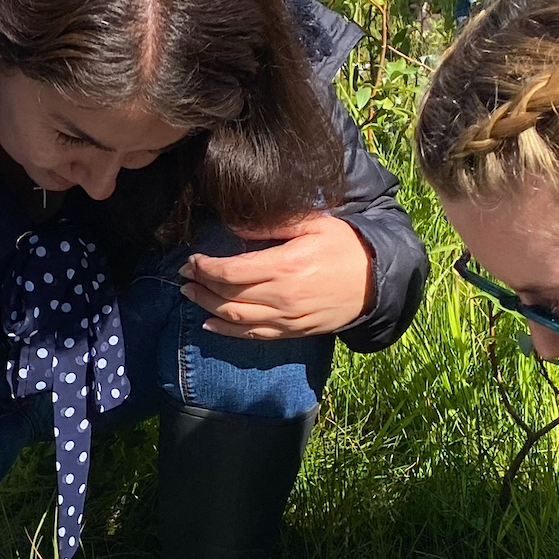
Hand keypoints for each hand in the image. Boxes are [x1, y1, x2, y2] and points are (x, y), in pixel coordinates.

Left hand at [178, 214, 371, 339]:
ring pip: (236, 319)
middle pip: (228, 296)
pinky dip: (228, 332)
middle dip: (200, 285)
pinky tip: (211, 324)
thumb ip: (274, 223)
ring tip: (190, 294)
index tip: (191, 259)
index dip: (205, 267)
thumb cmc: (345, 246)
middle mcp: (282, 296)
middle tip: (183, 275)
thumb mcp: (314, 222)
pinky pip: (254, 336)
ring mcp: (287, 318)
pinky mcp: (293, 331)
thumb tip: (235, 227)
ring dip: (207, 308)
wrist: (375, 281)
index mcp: (285, 265)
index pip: (231, 271)